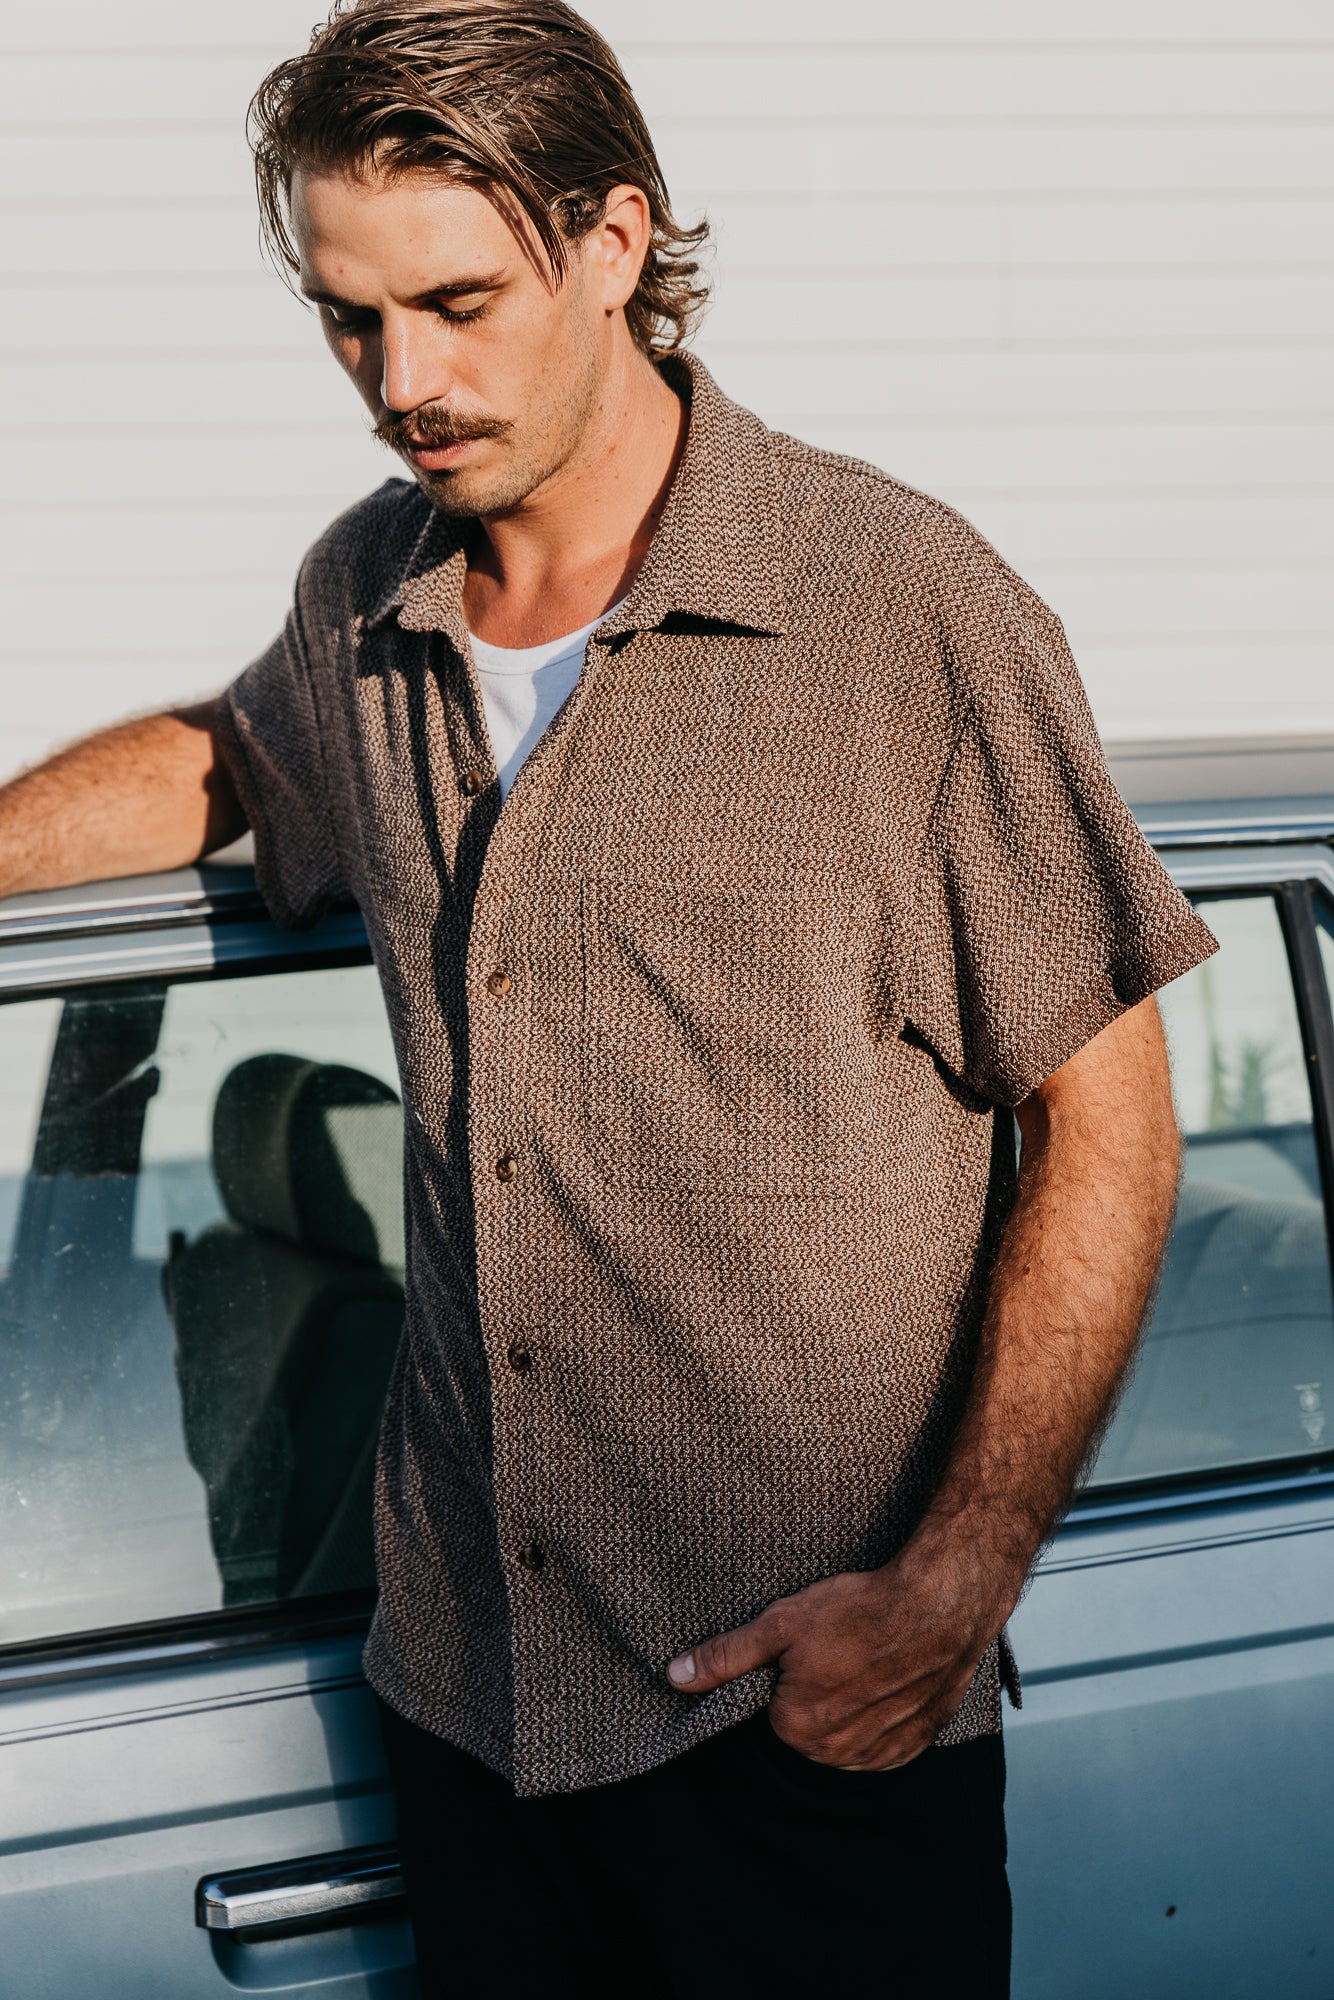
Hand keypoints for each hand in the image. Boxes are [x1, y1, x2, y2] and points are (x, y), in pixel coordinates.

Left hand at [666, 1553, 999, 1769]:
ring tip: (865, 1660)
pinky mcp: (914, 1745)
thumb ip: (725, 1657)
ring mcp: (880, 1753)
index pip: (773, 1710)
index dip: (785, 1675)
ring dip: (849, 1708)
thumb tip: (675, 1676)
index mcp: (798, 1729)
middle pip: (809, 1728)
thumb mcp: (781, 1623)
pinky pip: (882, 1742)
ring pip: (846, 1737)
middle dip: (816, 1694)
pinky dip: (880, 1717)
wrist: (939, 1605)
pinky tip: (886, 1680)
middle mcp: (838, 1754)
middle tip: (837, 1649)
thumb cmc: (860, 1610)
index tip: (806, 1648)